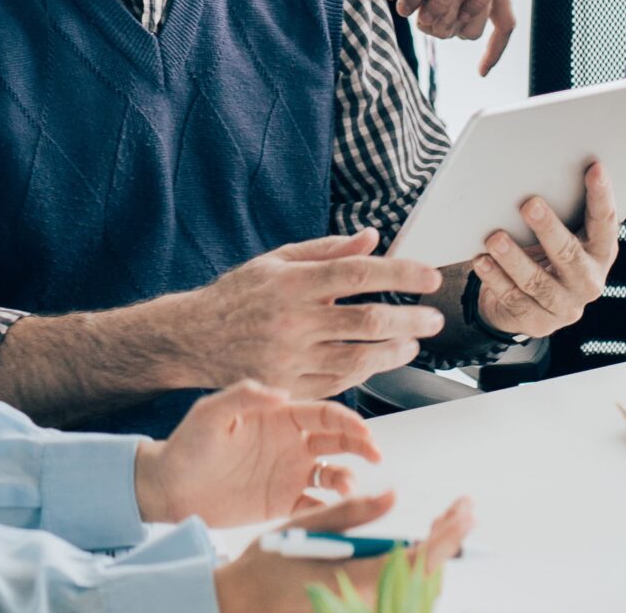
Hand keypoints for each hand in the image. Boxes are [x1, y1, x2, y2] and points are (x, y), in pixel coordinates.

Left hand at [134, 381, 378, 526]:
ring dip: (347, 478)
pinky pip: (314, 506)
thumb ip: (245, 397)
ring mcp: (289, 473)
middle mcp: (291, 443)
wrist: (171, 487)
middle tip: (375, 455)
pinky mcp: (282, 502)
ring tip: (346, 488)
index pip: (323, 414)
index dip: (347, 421)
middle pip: (337, 440)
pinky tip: (331, 512)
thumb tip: (282, 394)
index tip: (363, 432)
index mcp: (279, 417)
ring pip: (332, 472)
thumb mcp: (211, 413)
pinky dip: (329, 509)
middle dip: (361, 444)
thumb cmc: (188, 444)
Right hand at [174, 229, 442, 394]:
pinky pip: (338, 383)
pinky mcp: (288, 388)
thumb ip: (327, 250)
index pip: (358, 273)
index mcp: (293, 282)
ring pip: (359, 359)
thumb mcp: (277, 260)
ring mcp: (290, 358)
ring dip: (394, 352)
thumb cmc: (238, 295)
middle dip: (410, 319)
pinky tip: (379, 362)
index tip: (429, 277)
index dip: (400, 274)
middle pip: (367, 321)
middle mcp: (293, 320)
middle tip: (433, 317)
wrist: (192, 339)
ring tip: (413, 343)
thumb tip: (372, 237)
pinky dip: (366, 372)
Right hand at [212, 492, 474, 612]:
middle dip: (446, 542)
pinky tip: (415, 553)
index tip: (465, 511)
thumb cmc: (264, 568)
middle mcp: (368, 605)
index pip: (418, 559)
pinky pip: (397, 598)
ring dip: (432, 558)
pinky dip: (413, 574)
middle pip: (425, 577)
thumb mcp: (303, 525)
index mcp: (356, 580)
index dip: (448, 535)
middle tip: (460, 511)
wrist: (238, 607)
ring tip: (442, 526)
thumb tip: (392, 497)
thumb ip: (352, 512)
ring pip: (416, 590)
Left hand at [472, 161, 620, 338]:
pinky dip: (496, 279)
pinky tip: (482, 261)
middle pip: (569, 254)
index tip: (594, 168)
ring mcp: (565, 306)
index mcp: (601, 253)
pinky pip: (514, 299)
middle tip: (529, 204)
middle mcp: (589, 281)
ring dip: (514, 259)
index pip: (605, 223)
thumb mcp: (561, 235)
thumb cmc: (547, 254)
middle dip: (549, 229)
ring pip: (537, 282)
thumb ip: (562, 212)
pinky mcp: (539, 322)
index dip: (602, 195)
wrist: (529, 303)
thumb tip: (542, 167)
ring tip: (494, 238)